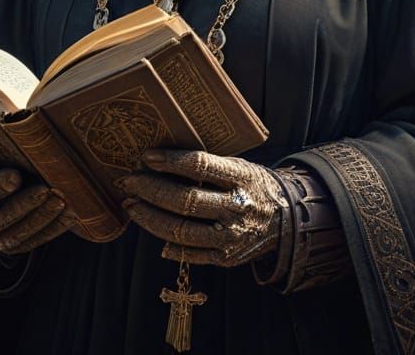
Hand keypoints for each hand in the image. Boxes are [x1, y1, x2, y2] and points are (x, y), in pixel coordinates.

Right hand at [0, 152, 74, 253]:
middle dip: (24, 205)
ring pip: (17, 235)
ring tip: (61, 200)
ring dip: (42, 218)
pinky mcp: (20, 243)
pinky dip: (55, 227)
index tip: (16, 176)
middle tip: (46, 189)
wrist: (13, 169)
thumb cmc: (3, 152)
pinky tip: (71, 212)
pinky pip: (36, 240)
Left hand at [119, 149, 286, 267]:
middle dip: (150, 190)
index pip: (200, 166)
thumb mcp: (240, 166)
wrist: (286, 219)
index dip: (170, 161)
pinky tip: (151, 227)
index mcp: (242, 178)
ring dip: (149, 217)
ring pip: (181, 231)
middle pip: (185, 201)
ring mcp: (231, 237)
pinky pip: (189, 253)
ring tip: (131, 205)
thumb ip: (208, 166)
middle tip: (128, 181)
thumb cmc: (253, 185)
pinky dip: (167, 242)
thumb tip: (160, 162)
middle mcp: (237, 208)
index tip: (146, 157)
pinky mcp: (226, 259)